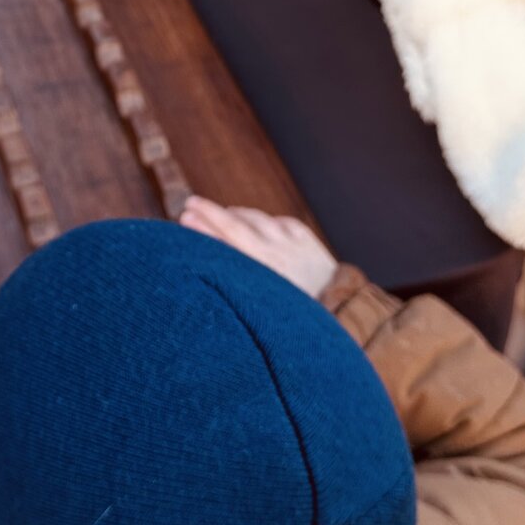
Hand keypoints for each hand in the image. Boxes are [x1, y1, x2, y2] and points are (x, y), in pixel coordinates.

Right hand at [179, 199, 336, 299]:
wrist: (339, 313)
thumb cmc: (293, 321)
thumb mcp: (262, 307)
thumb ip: (237, 286)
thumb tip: (207, 272)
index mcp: (266, 273)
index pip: (228, 240)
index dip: (205, 227)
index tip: (185, 216)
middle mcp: (278, 254)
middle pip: (237, 224)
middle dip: (211, 213)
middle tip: (190, 204)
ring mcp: (293, 242)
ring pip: (256, 219)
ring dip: (235, 215)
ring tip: (219, 215)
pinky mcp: (305, 237)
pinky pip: (277, 222)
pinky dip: (262, 222)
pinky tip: (251, 223)